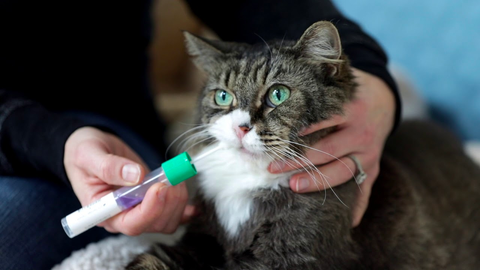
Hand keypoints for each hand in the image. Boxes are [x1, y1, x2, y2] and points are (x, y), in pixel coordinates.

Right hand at [64, 127, 194, 234]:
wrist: (91, 148)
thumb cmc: (84, 153)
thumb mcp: (89, 155)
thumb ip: (109, 166)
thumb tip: (135, 175)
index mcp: (103, 212)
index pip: (131, 224)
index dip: (150, 209)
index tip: (159, 187)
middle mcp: (123, 216)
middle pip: (154, 224)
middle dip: (168, 201)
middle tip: (171, 175)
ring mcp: (139, 210)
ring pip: (167, 220)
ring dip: (177, 200)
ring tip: (174, 175)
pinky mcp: (152, 202)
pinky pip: (173, 215)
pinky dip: (185, 209)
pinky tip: (193, 203)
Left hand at [268, 68, 395, 226]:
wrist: (384, 99)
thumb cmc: (349, 92)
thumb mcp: (337, 83)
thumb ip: (315, 86)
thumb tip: (276, 91)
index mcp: (352, 110)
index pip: (322, 122)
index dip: (299, 131)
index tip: (276, 139)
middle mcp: (362, 133)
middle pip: (328, 151)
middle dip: (299, 160)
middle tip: (273, 168)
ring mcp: (370, 153)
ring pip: (343, 172)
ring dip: (318, 181)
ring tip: (294, 186)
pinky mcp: (374, 167)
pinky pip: (366, 189)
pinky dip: (358, 206)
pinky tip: (348, 222)